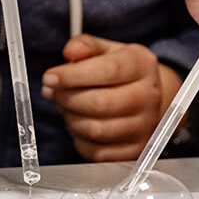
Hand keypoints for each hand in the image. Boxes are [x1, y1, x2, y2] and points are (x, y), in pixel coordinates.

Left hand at [41, 35, 175, 161]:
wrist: (147, 96)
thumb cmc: (122, 72)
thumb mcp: (106, 50)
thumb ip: (86, 46)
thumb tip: (71, 51)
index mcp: (141, 65)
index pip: (108, 71)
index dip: (73, 76)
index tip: (50, 77)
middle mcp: (148, 96)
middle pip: (100, 103)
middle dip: (67, 99)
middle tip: (53, 93)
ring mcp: (145, 126)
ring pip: (97, 130)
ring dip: (71, 119)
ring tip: (66, 107)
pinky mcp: (136, 150)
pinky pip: (98, 153)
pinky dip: (80, 140)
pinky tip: (79, 124)